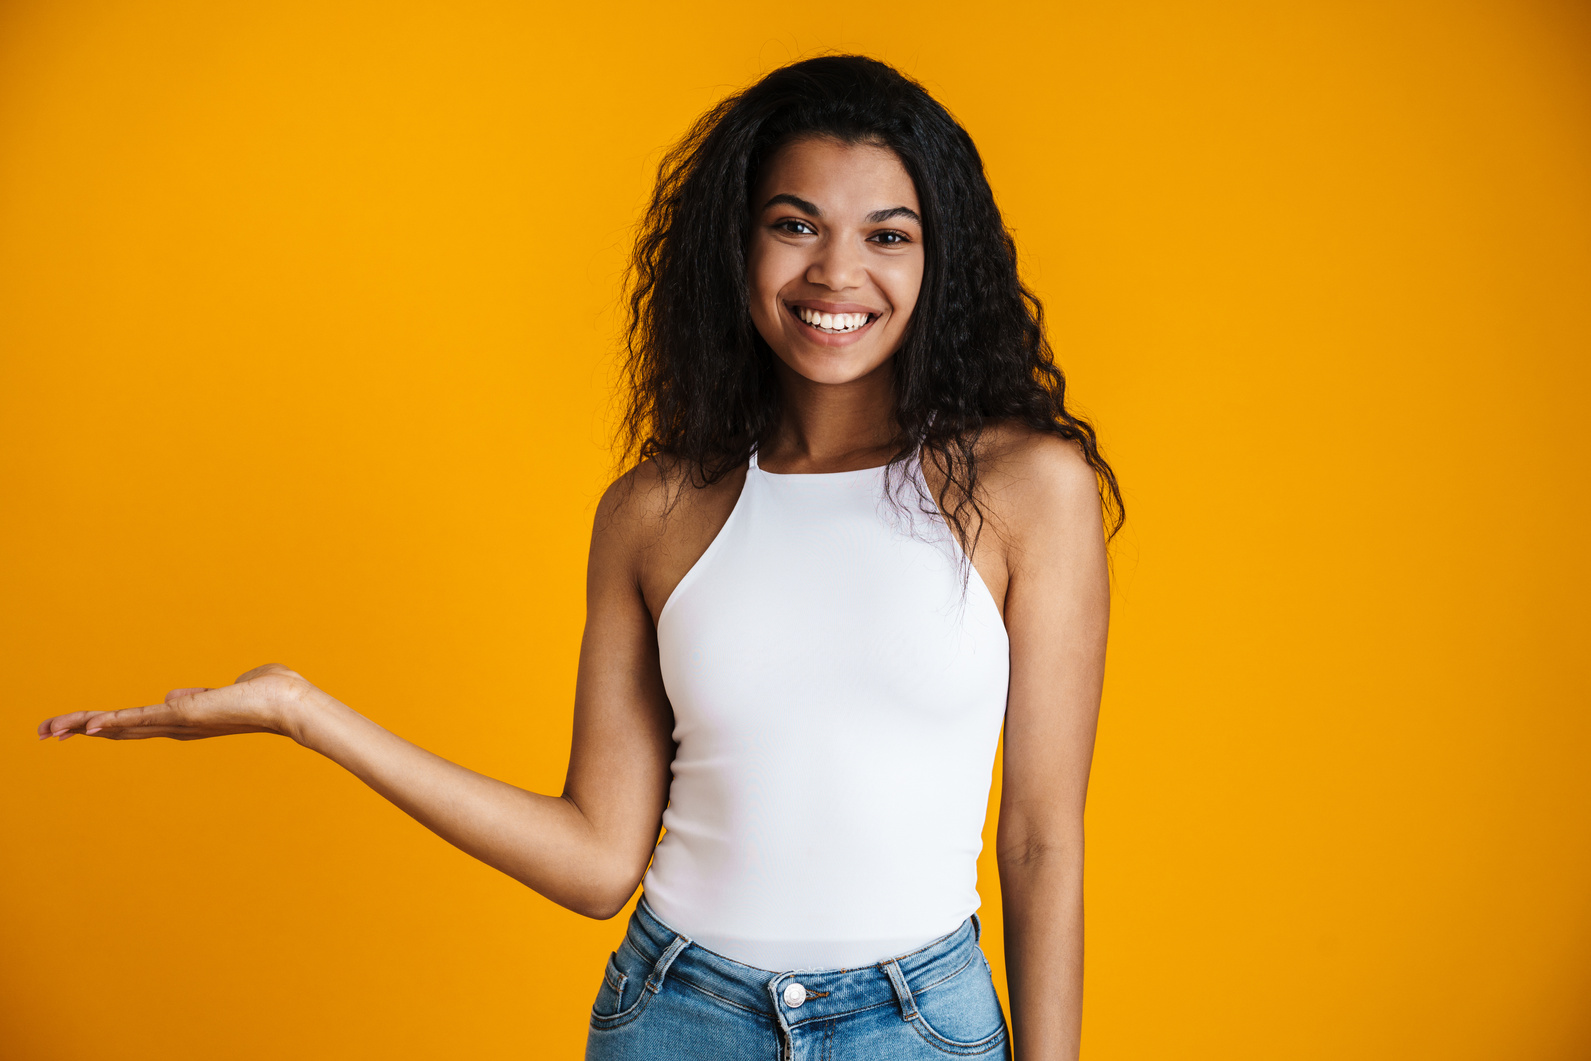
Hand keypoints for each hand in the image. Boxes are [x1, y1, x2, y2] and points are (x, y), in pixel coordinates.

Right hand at [36, 664, 315, 742]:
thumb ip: (200, 695)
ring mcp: (179, 723)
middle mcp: (178, 727)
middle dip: (80, 728)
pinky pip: (140, 718)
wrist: (292, 705)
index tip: (79, 727)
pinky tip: (84, 727)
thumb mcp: (229, 690)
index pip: (138, 723)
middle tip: (45, 731)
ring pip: (121, 725)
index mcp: (187, 720)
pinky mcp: (184, 715)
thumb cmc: (273, 694)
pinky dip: (111, 722)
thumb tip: (175, 696)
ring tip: (47, 728)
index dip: (107, 724)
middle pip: (120, 729)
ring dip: (82, 725)